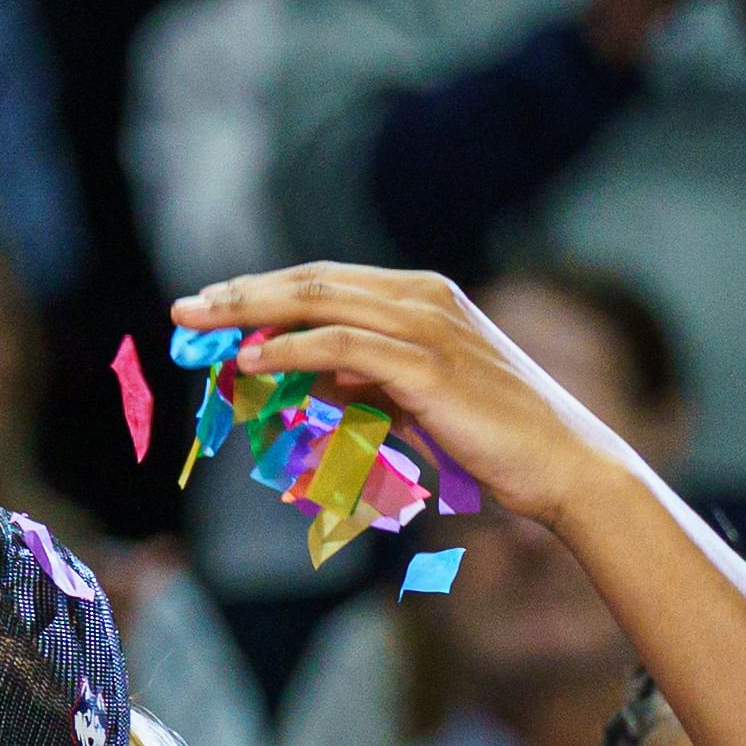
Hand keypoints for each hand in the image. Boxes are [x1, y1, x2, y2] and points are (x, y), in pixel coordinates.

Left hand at [170, 262, 645, 533]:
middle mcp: (423, 298)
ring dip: (252, 315)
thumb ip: (361, 383)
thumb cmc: (491, 439)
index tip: (212, 307)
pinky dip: (292, 351)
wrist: (560, 463)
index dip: (264, 292)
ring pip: (321, 303)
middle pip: (313, 282)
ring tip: (201, 330)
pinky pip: (343, 346)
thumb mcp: (413, 402)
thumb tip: (302, 378)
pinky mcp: (428, 365)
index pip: (326, 282)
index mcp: (422, 297)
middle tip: (185, 310)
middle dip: (242, 295)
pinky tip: (252, 363)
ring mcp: (427, 326)